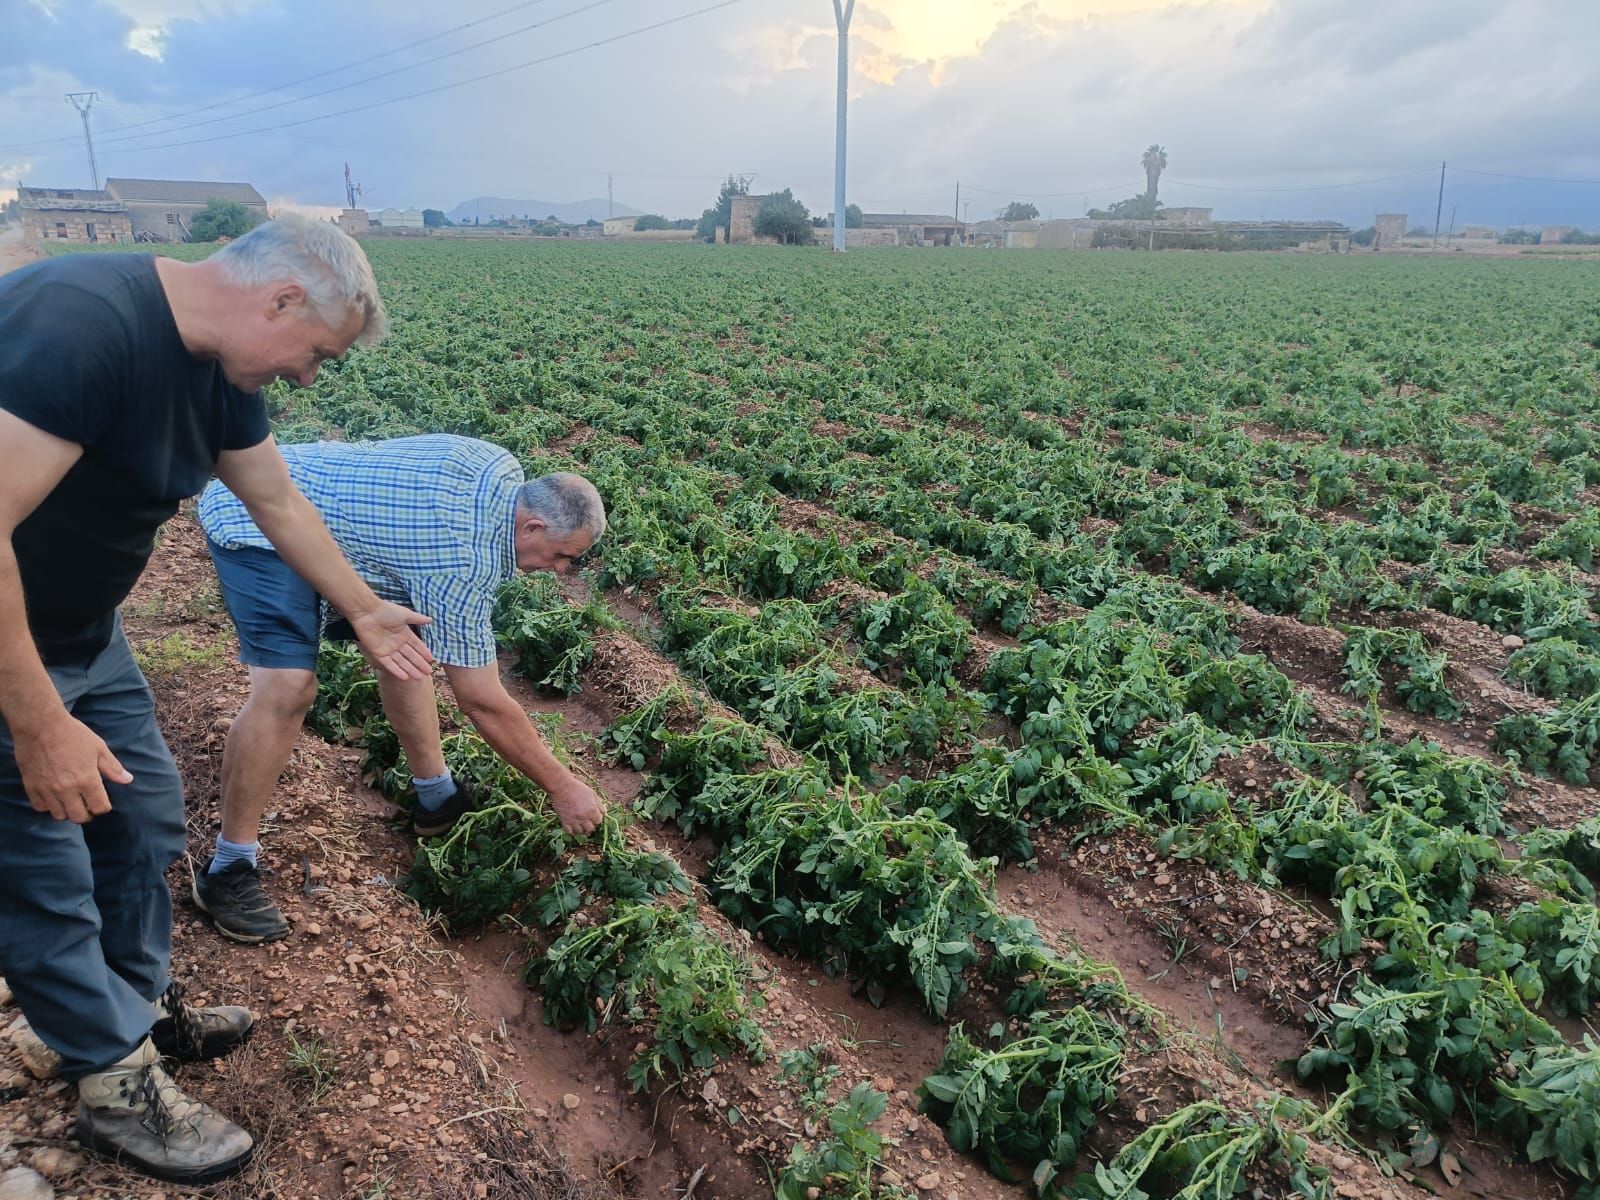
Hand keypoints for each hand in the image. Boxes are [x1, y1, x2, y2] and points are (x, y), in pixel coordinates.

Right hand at [13, 710, 130, 823]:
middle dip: (87, 814)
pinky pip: (40, 807)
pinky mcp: (31, 786)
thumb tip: (128, 780)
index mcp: (87, 780)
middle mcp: (67, 789)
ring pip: (59, 815)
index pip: (99, 807)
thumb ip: (112, 767)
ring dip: (67, 811)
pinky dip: (48, 806)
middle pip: (79, 817)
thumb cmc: (73, 734)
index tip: (102, 802)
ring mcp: (48, 789)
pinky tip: (53, 796)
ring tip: (70, 801)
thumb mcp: (98, 748)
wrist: (41, 725)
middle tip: (87, 805)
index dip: (103, 807)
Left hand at [350, 601, 433, 680]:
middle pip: (410, 656)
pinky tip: (405, 677)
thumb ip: (418, 619)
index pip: (416, 646)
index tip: (431, 660)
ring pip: (401, 662)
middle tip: (428, 672)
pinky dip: (396, 671)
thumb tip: (431, 620)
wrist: (367, 612)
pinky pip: (389, 664)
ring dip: (410, 670)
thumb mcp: (405, 614)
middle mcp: (397, 643)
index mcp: (404, 634)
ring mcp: (388, 649)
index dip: (423, 653)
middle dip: (419, 664)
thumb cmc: (386, 611)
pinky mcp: (378, 654)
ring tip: (419, 678)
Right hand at [550, 779, 604, 836]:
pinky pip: (569, 832)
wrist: (562, 786)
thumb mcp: (592, 793)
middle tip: (588, 821)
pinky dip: (572, 831)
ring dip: (582, 830)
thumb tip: (604, 813)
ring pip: (580, 832)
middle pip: (590, 829)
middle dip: (590, 825)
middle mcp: (584, 817)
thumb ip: (599, 804)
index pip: (599, 821)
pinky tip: (573, 827)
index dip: (597, 819)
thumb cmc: (578, 788)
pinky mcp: (564, 821)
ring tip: (581, 825)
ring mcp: (574, 821)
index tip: (594, 816)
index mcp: (592, 810)